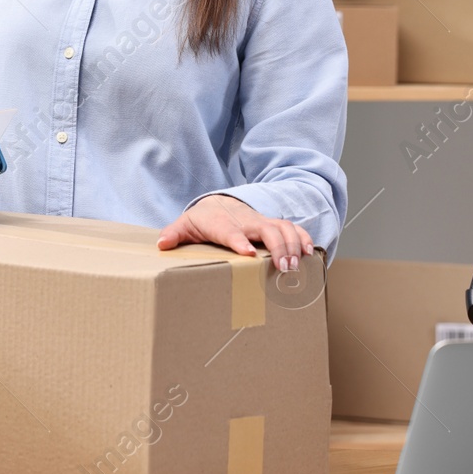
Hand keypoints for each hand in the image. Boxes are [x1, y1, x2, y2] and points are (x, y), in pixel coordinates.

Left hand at [156, 194, 313, 271]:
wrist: (220, 204)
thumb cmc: (203, 220)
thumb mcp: (186, 225)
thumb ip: (174, 234)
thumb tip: (161, 244)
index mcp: (223, 223)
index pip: (231, 231)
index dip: (239, 241)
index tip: (248, 254)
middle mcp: (246, 221)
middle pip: (266, 229)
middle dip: (277, 247)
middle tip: (283, 269)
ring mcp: (262, 222)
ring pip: (284, 228)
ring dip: (293, 246)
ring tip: (296, 267)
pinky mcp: (273, 226)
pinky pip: (293, 229)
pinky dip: (303, 239)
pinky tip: (310, 254)